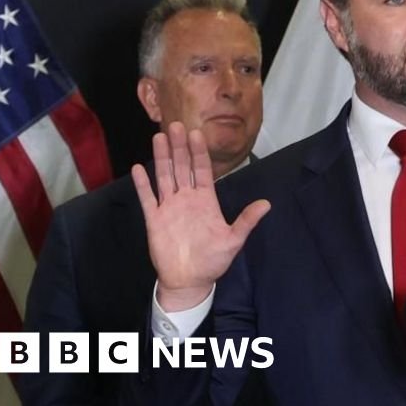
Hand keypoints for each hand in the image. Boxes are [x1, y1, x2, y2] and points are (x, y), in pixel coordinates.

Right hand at [131, 122, 268, 311]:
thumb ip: (247, 220)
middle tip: (176, 125)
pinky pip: (148, 199)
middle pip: (182, 168)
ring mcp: (170, 208)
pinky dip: (143, 184)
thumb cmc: (214, 260)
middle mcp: (187, 199)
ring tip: (159, 137)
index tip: (197, 133)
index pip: (202, 170)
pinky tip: (139, 168)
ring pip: (165, 177)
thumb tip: (267, 204)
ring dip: (162, 157)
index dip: (199, 152)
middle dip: (180, 147)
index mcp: (206, 201)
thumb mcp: (234, 240)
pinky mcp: (155, 219)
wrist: (190, 280)